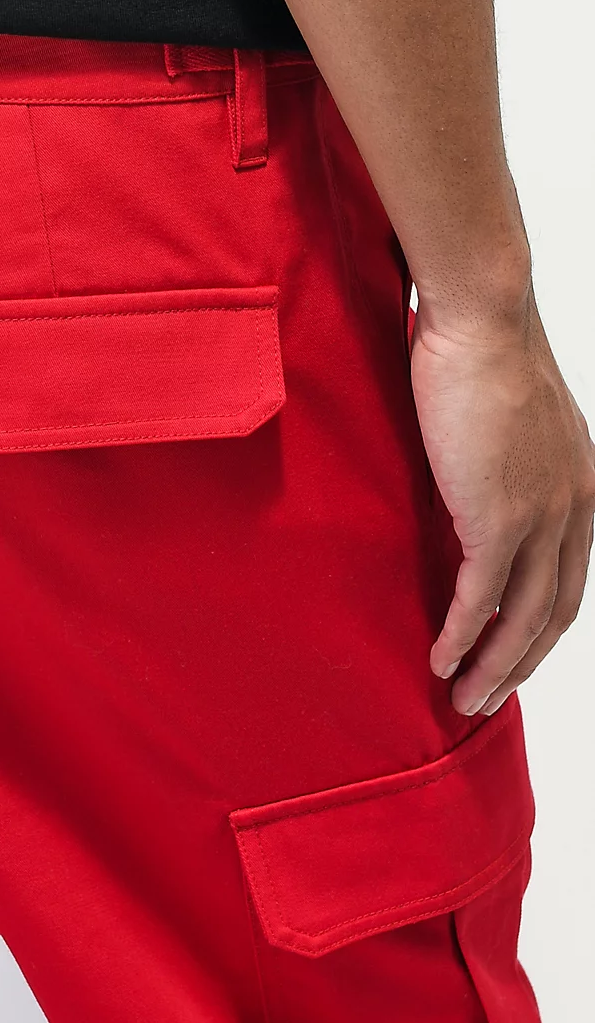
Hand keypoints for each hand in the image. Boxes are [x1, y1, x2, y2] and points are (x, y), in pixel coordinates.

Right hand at [411, 283, 594, 715]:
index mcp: (582, 490)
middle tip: (485, 699)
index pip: (567, 580)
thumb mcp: (506, 427)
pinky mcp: (499, 516)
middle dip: (519, 664)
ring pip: (523, 616)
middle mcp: (575, 509)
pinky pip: (481, 595)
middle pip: (554, 612)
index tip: (507, 657)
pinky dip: (461, 634)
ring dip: (492, 665)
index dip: (538, 629)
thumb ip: (499, 471)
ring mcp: (542, 516)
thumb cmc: (484, 358)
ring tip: (463, 699)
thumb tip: (464, 496)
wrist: (483, 323)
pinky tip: (441, 659)